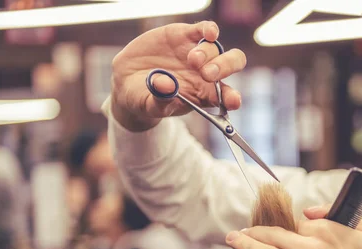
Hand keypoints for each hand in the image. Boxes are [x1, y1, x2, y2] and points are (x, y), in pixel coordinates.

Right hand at [110, 21, 246, 130]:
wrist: (128, 79)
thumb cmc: (145, 98)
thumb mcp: (149, 106)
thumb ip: (160, 101)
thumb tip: (168, 86)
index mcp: (204, 95)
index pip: (227, 96)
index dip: (232, 98)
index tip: (233, 100)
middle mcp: (206, 73)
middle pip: (231, 65)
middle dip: (224, 67)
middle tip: (207, 74)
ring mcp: (198, 53)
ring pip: (216, 48)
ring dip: (207, 54)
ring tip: (192, 60)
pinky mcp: (185, 36)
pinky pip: (205, 29)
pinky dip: (210, 30)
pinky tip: (209, 33)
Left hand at [224, 204, 361, 248]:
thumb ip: (345, 217)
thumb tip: (311, 211)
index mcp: (328, 232)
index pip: (297, 225)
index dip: (286, 230)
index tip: (276, 234)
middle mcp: (309, 246)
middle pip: (274, 234)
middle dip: (255, 232)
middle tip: (242, 232)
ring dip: (243, 243)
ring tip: (231, 240)